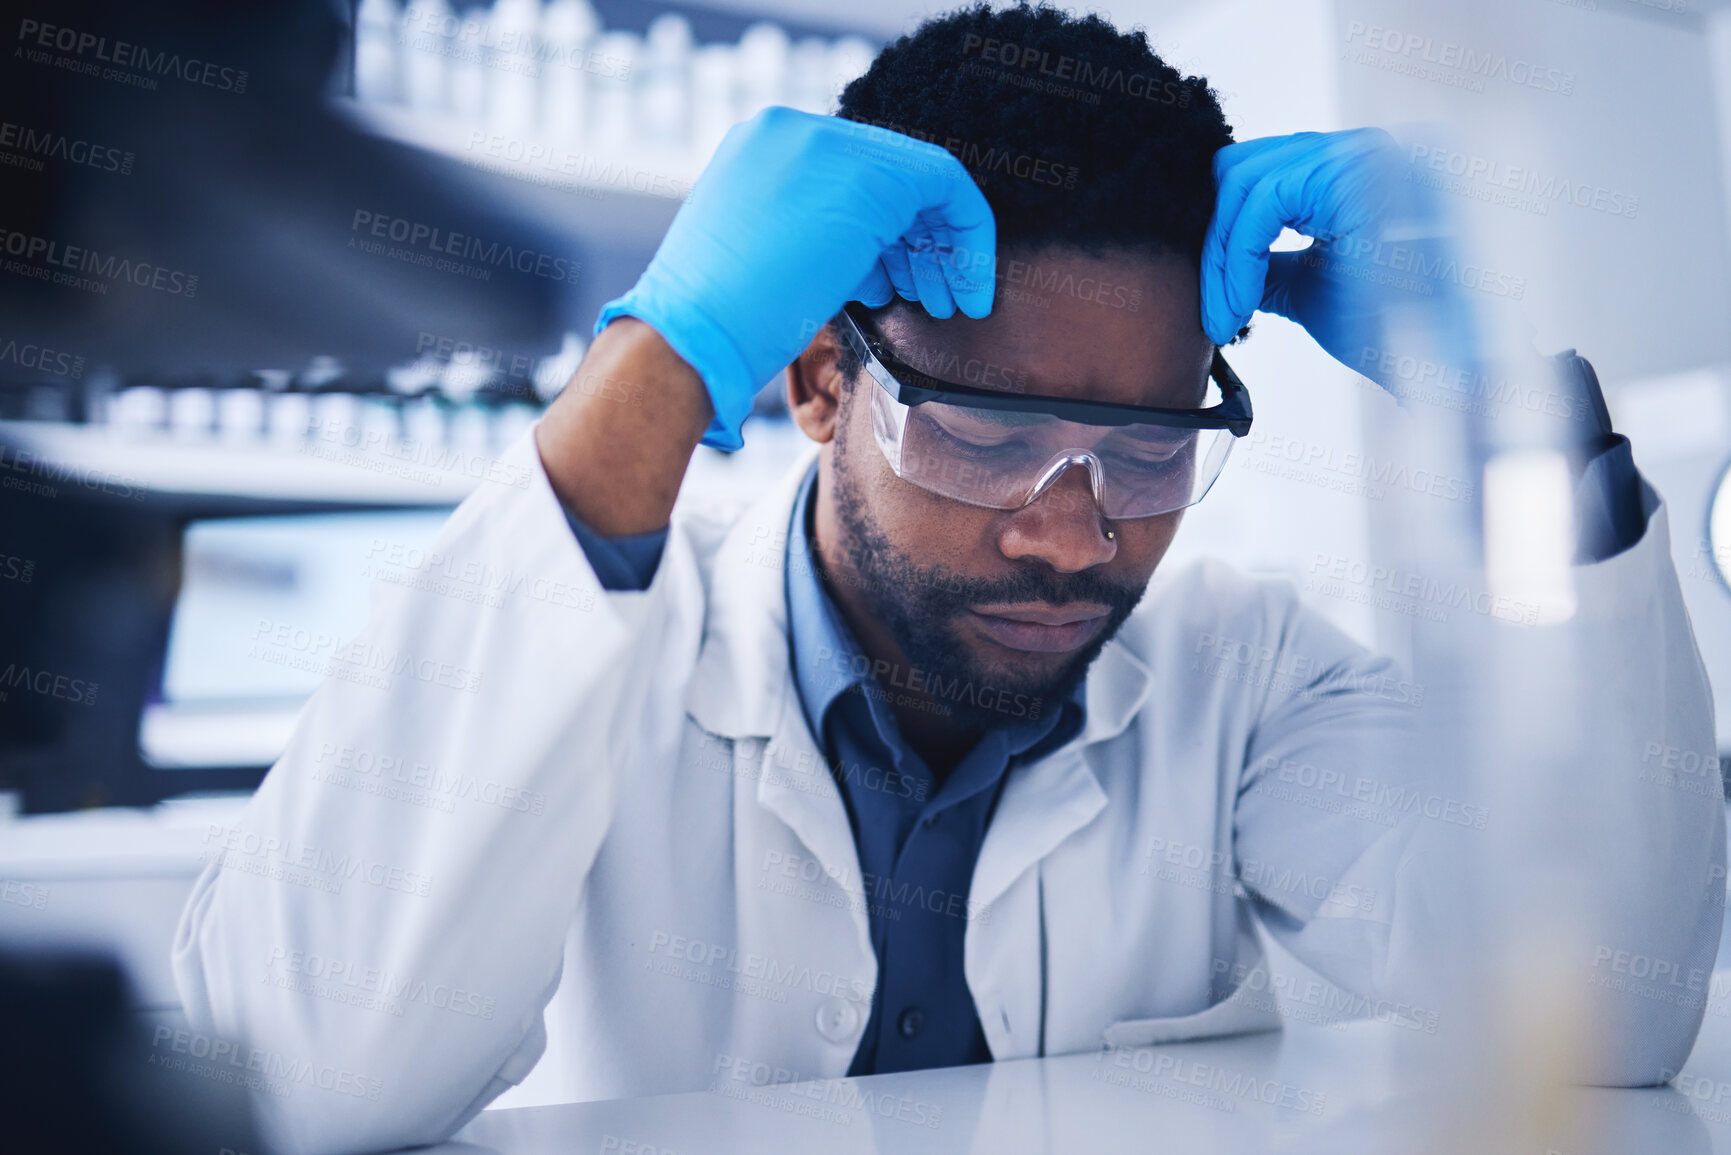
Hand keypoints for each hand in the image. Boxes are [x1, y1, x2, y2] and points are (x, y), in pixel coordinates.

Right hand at [596, 106, 997, 449]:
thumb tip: (870, 256)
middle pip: (891, 172)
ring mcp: (827, 149)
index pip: (856, 173)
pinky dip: (968, 240)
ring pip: (922, 179)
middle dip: (925, 239)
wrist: (687, 340)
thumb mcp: (761, 256)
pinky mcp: (864, 179)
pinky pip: (944, 187)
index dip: (893, 229)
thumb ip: (811, 234)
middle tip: (940, 294)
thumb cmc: (716, 324)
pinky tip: (963, 295)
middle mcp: (793, 132)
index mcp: (761, 146)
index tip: (907, 279)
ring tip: (946, 303)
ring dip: (946, 246)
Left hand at [1200, 129, 1447, 382]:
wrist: (1425, 366)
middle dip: (1215, 243)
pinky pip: (1265, 203)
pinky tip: (1240, 304)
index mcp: (1351, 168)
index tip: (1213, 298)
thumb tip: (1222, 258)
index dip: (1222, 232)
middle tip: (1212, 308)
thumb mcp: (1307, 284)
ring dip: (1223, 259)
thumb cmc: (1379, 330)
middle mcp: (1361, 148)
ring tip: (1225, 315)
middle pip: (1243, 166)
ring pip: (1246, 181)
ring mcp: (1362, 155)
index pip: (1257, 170)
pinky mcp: (1356, 179)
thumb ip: (1268, 261)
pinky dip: (1239, 259)